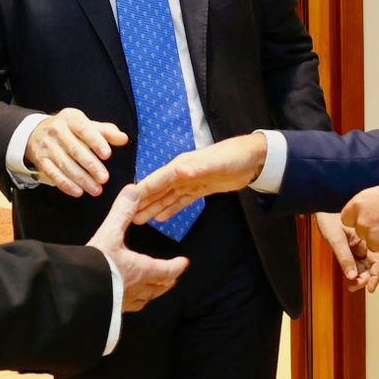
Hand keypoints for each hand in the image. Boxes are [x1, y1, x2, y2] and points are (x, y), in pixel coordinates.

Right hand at [26, 108, 128, 197]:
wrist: (37, 132)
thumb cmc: (70, 130)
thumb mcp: (87, 125)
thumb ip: (106, 132)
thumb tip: (123, 139)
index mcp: (71, 118)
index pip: (84, 129)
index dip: (96, 142)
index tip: (107, 155)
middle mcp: (57, 130)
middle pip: (75, 149)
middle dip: (91, 165)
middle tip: (104, 178)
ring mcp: (47, 146)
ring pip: (64, 164)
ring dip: (81, 179)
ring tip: (96, 189)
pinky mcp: (41, 160)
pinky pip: (53, 174)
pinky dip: (65, 184)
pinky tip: (78, 192)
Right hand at [87, 185, 189, 311]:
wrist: (76, 291)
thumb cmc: (97, 263)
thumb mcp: (109, 234)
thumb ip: (122, 213)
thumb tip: (133, 190)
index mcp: (141, 270)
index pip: (166, 270)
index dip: (176, 266)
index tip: (184, 263)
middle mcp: (137, 289)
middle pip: (158, 288)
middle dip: (166, 282)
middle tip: (171, 278)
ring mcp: (124, 303)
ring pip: (145, 300)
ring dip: (152, 293)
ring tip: (152, 289)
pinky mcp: (111, 311)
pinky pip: (129, 308)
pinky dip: (133, 302)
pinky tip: (126, 301)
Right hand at [133, 133, 267, 223]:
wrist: (252, 159)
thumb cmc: (232, 157)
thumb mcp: (215, 162)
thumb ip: (197, 168)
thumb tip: (178, 170)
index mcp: (181, 166)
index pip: (157, 180)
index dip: (142, 190)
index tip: (126, 201)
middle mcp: (182, 174)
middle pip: (158, 190)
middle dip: (143, 203)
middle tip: (128, 217)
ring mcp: (190, 182)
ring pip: (167, 197)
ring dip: (154, 207)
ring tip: (139, 220)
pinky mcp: (200, 189)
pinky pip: (181, 201)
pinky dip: (171, 209)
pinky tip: (161, 217)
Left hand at [316, 211, 378, 292]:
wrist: (321, 207)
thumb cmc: (328, 216)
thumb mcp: (336, 238)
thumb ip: (344, 257)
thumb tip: (352, 276)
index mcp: (367, 237)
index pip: (377, 259)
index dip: (375, 275)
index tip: (370, 288)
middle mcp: (366, 242)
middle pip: (372, 265)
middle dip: (365, 278)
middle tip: (354, 286)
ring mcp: (359, 246)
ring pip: (364, 266)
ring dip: (359, 277)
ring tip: (351, 285)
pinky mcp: (352, 248)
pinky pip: (357, 263)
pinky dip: (354, 271)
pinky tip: (349, 277)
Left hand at [341, 177, 378, 262]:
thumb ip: (375, 201)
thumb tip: (375, 205)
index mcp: (359, 204)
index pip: (347, 219)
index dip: (360, 220)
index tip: (371, 219)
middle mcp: (363, 222)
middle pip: (363, 233)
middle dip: (375, 231)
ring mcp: (374, 239)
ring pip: (375, 245)